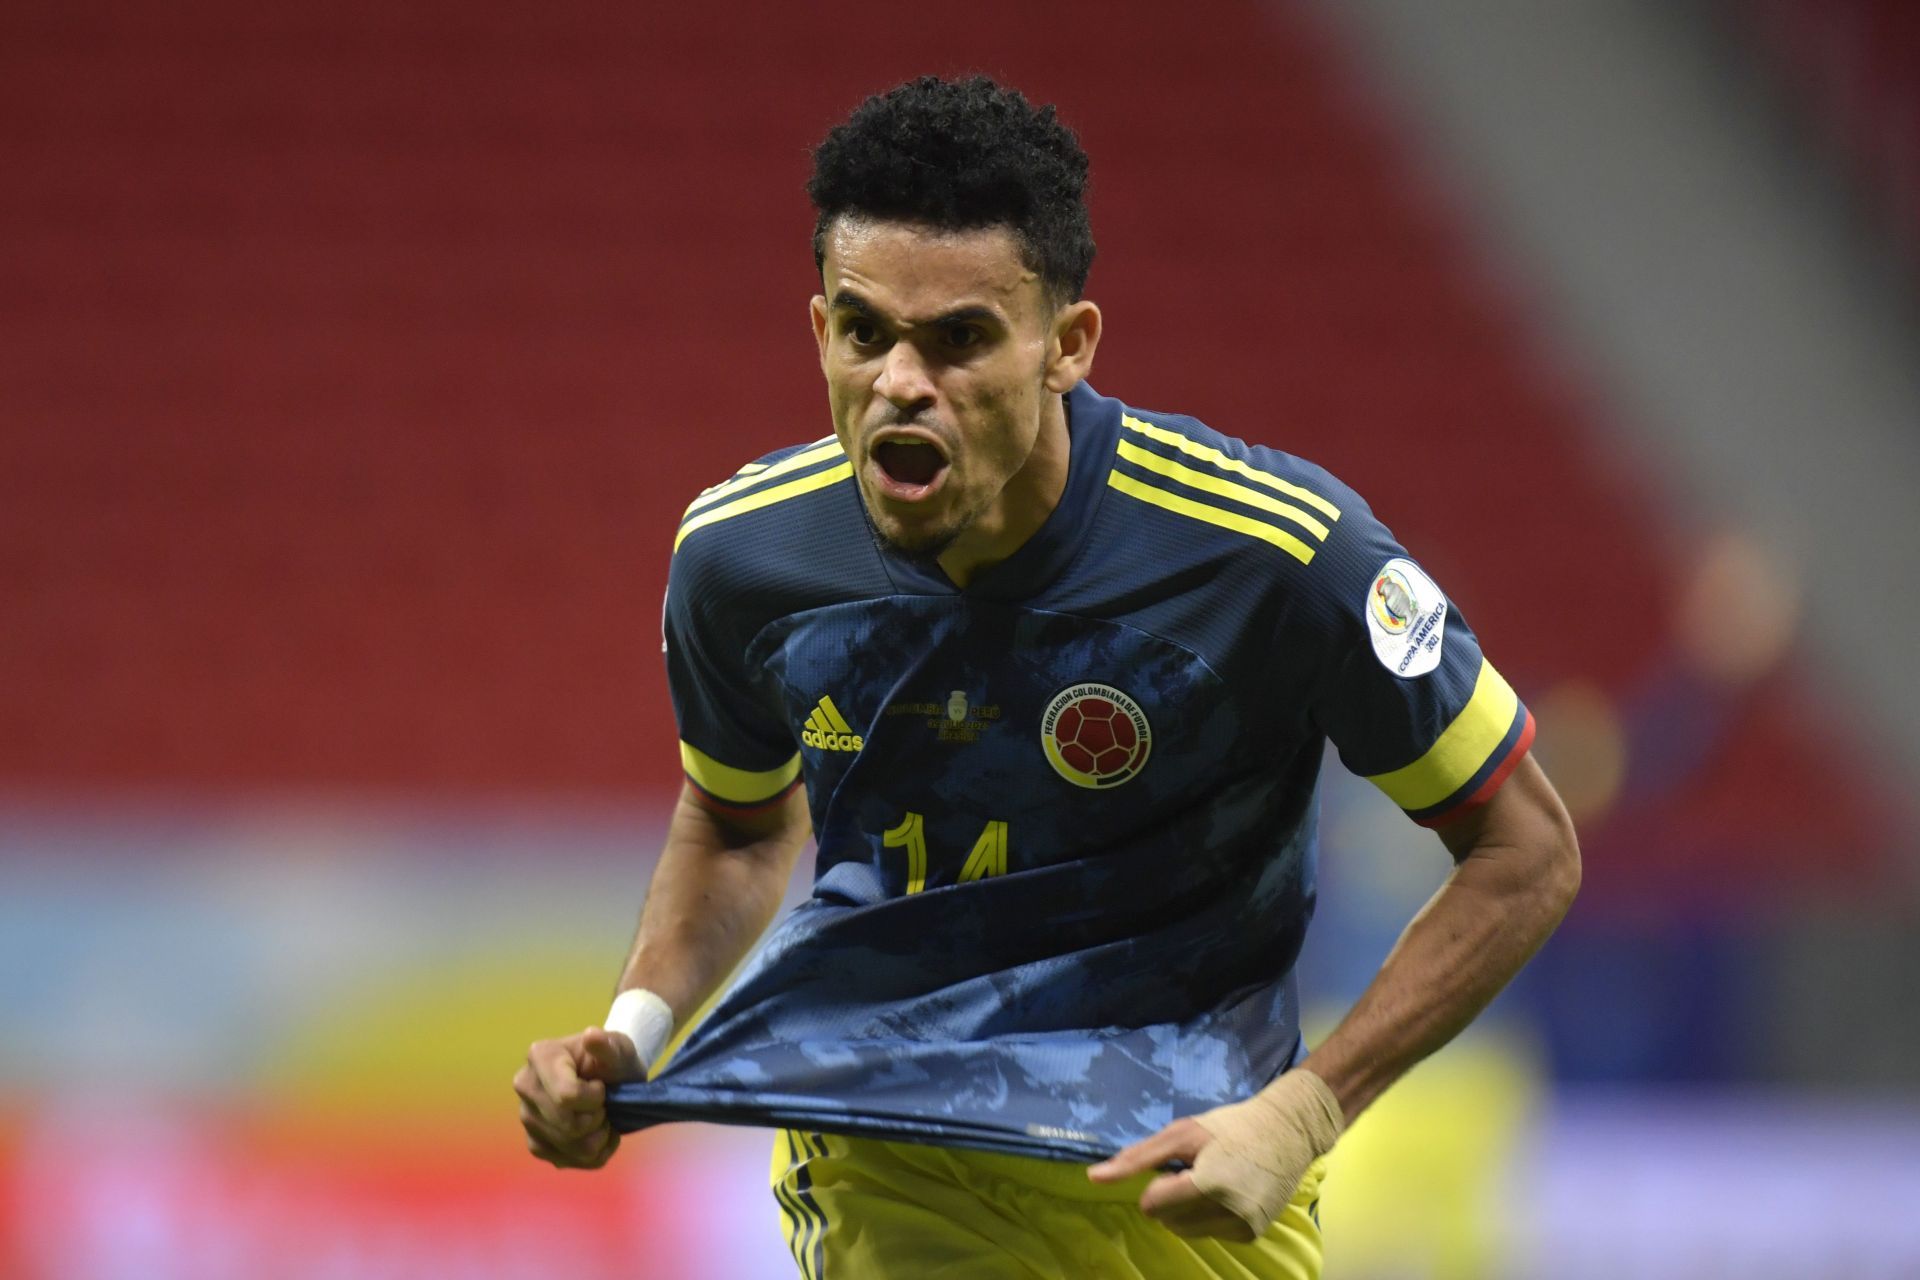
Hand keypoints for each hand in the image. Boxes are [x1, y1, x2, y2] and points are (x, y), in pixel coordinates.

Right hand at [514, 1026, 642, 1169]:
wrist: (611, 1079)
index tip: (602, 1086)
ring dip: (597, 1137)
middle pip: (567, 1125)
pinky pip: (566, 1161)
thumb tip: (593, 1035)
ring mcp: (526, 1117)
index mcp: (540, 1056)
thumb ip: (608, 1045)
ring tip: (602, 1118)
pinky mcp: (535, 1143)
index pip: (567, 1097)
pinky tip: (596, 1134)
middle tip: (605, 1104)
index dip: (595, 1098)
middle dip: (597, 1119)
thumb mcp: (620, 1049)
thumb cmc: (614, 1060)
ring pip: (569, 1147)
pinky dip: (591, 1154)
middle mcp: (525, 1085)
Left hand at [1087, 1115, 1256, 1240]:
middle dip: (1171, 1198)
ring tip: (1211, 1180)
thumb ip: (1137, 1159)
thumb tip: (1093, 1177)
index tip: (1179, 1166)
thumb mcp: (1181, 1133)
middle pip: (1167, 1221)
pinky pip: (1211, 1233)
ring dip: (1188, 1210)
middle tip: (1196, 1170)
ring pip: (1187, 1231)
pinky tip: (1228, 1192)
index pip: (1152, 1206)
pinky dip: (1209, 1217)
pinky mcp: (1251, 1235)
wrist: (1288, 1133)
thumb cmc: (1230, 1126)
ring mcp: (1241, 1227)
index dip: (1159, 1184)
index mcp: (1207, 1186)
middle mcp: (1226, 1213)